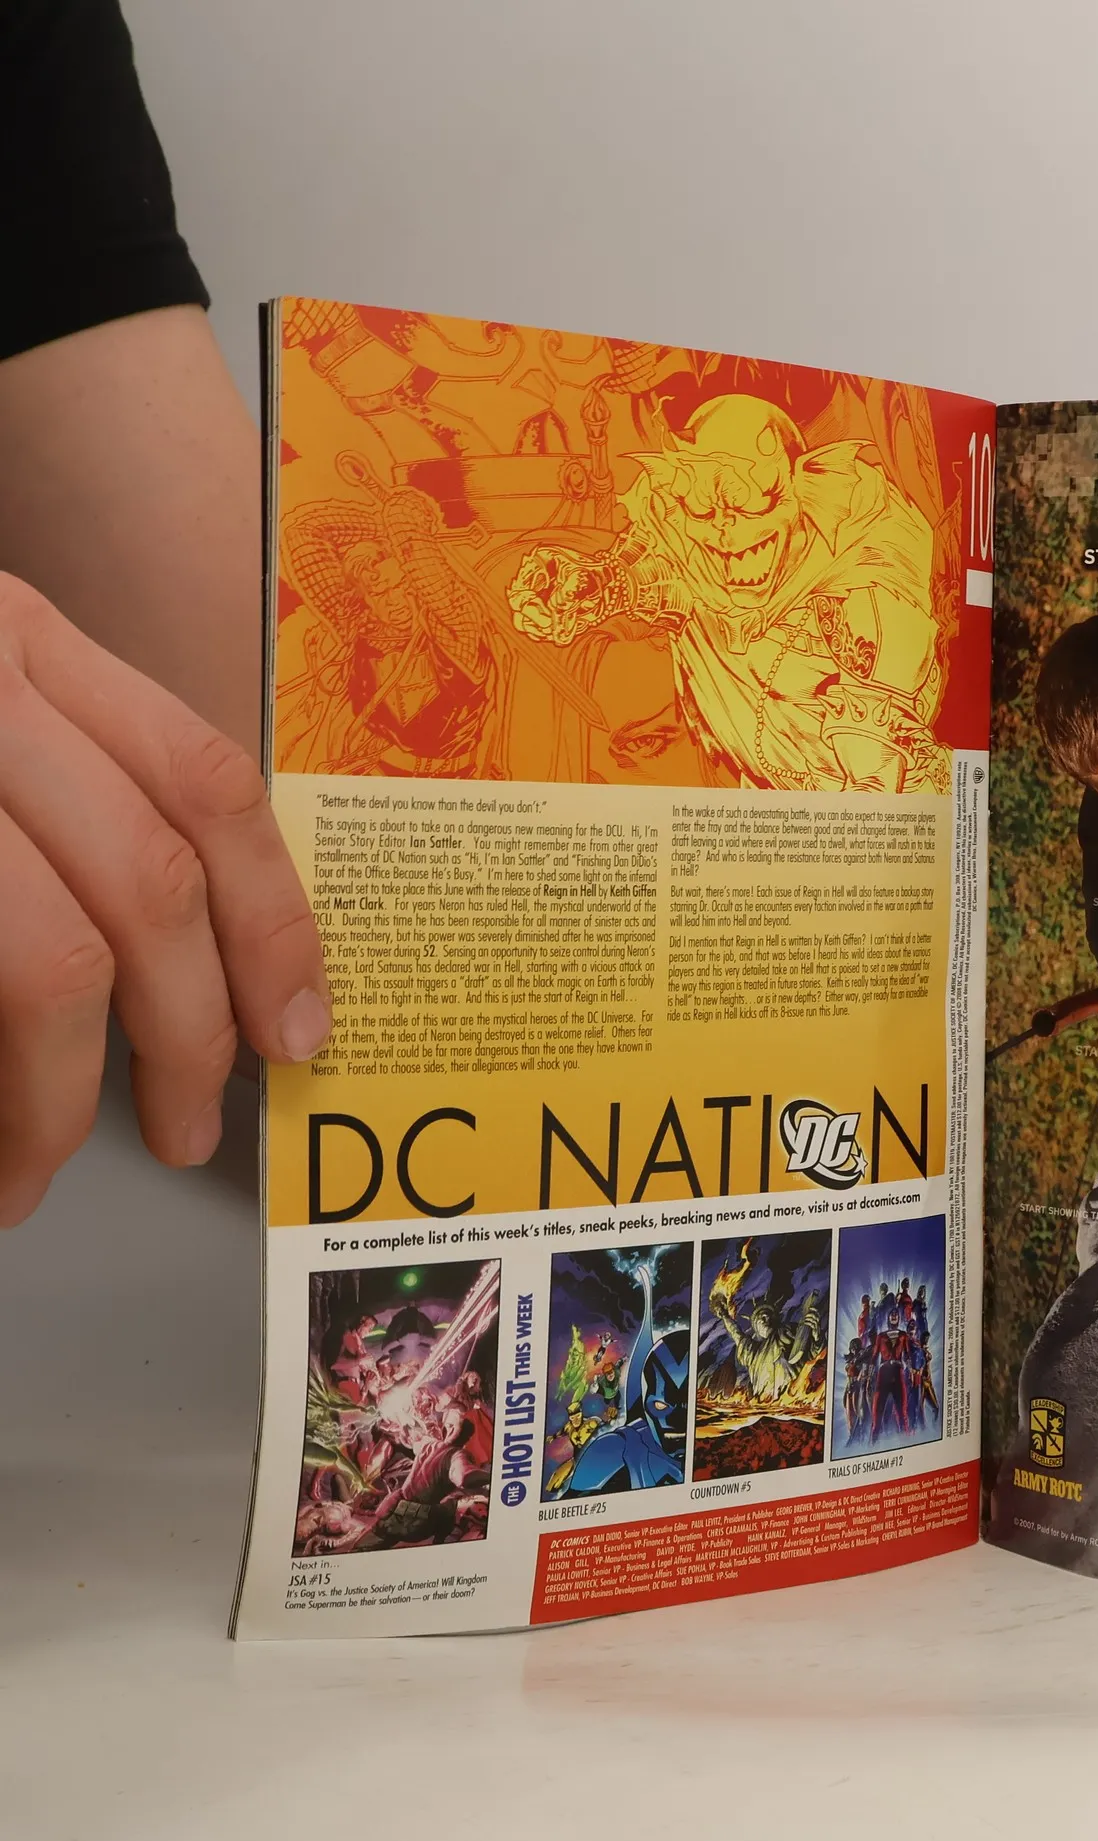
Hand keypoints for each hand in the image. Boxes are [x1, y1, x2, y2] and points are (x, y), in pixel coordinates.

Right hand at [0, 574, 329, 1223]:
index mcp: (18, 640)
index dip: (275, 924)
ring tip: (37, 1171)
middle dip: (189, 1034)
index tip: (299, 1030)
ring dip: (58, 1097)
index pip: (209, 786)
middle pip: (149, 884)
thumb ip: (71, 794)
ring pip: (43, 962)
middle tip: (192, 1130)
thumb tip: (207, 979)